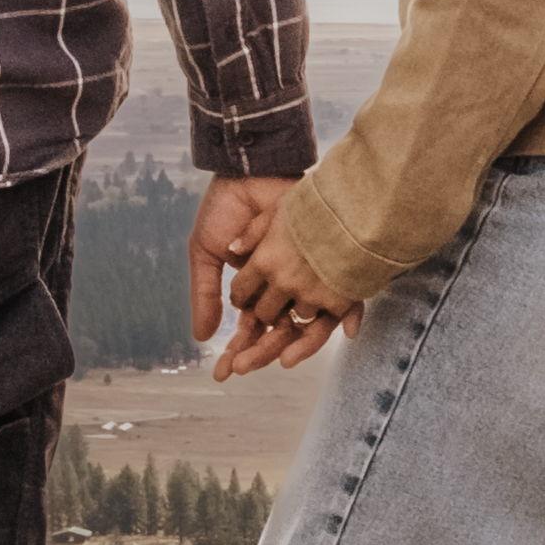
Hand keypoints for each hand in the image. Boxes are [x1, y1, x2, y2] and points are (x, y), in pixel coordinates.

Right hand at [191, 174, 340, 373]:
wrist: (247, 172)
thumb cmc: (226, 210)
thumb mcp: (206, 254)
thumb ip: (205, 295)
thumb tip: (202, 339)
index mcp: (258, 288)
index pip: (251, 329)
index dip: (238, 351)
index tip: (222, 373)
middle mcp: (284, 285)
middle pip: (278, 331)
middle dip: (259, 353)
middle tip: (242, 369)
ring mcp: (306, 273)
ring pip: (303, 319)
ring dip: (286, 342)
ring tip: (270, 358)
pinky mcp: (328, 258)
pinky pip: (341, 291)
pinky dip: (343, 314)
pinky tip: (337, 334)